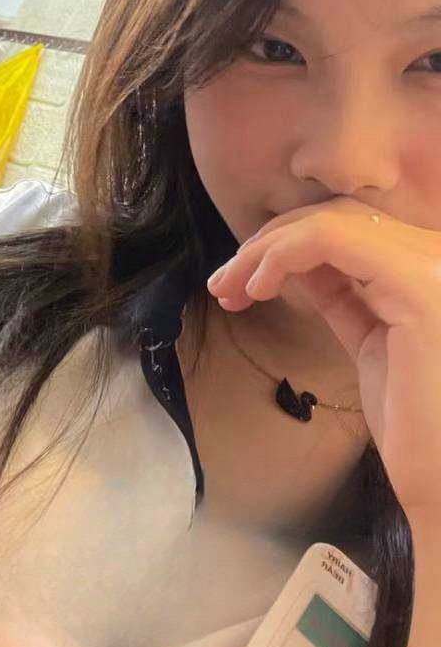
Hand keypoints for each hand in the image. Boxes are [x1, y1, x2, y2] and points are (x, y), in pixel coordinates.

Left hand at [206, 196, 440, 518]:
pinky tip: (258, 286)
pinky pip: (331, 239)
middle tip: (225, 284)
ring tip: (230, 287)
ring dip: (265, 248)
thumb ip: (345, 293)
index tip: (244, 283)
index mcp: (433, 270)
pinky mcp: (417, 287)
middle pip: (338, 216)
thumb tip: (297, 259)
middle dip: (270, 243)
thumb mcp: (373, 342)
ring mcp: (434, 269)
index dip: (290, 243)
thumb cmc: (417, 430)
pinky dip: (281, 252)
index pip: (354, 226)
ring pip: (328, 221)